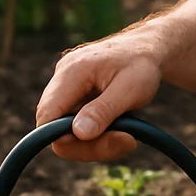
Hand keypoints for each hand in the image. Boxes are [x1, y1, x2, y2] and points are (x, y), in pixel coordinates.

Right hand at [35, 32, 163, 162]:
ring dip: (98, 144)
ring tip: (129, 137)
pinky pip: (78, 129)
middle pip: (56, 130)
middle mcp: (62, 81)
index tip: (98, 143)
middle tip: (127, 141)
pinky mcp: (76, 100)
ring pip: (68, 134)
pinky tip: (122, 131)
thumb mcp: (130, 87)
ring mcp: (67, 91)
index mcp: (71, 73)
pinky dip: (99, 137)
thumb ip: (103, 110)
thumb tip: (78, 134)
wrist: (148, 49)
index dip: (62, 138)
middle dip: (90, 145)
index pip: (47, 114)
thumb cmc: (141, 64)